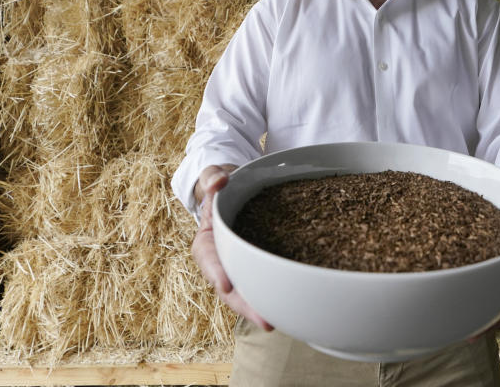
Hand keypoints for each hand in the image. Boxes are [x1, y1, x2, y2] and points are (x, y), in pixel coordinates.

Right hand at [190, 164, 273, 330]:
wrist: (234, 192)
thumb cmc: (222, 186)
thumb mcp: (213, 177)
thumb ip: (212, 178)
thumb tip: (220, 181)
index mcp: (206, 243)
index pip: (209, 260)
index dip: (216, 273)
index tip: (226, 284)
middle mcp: (221, 261)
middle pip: (230, 288)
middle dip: (246, 305)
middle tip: (266, 321)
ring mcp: (239, 267)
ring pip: (248, 293)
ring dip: (262, 308)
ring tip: (281, 322)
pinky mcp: (257, 267)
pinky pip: (264, 283)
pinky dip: (274, 295)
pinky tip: (293, 307)